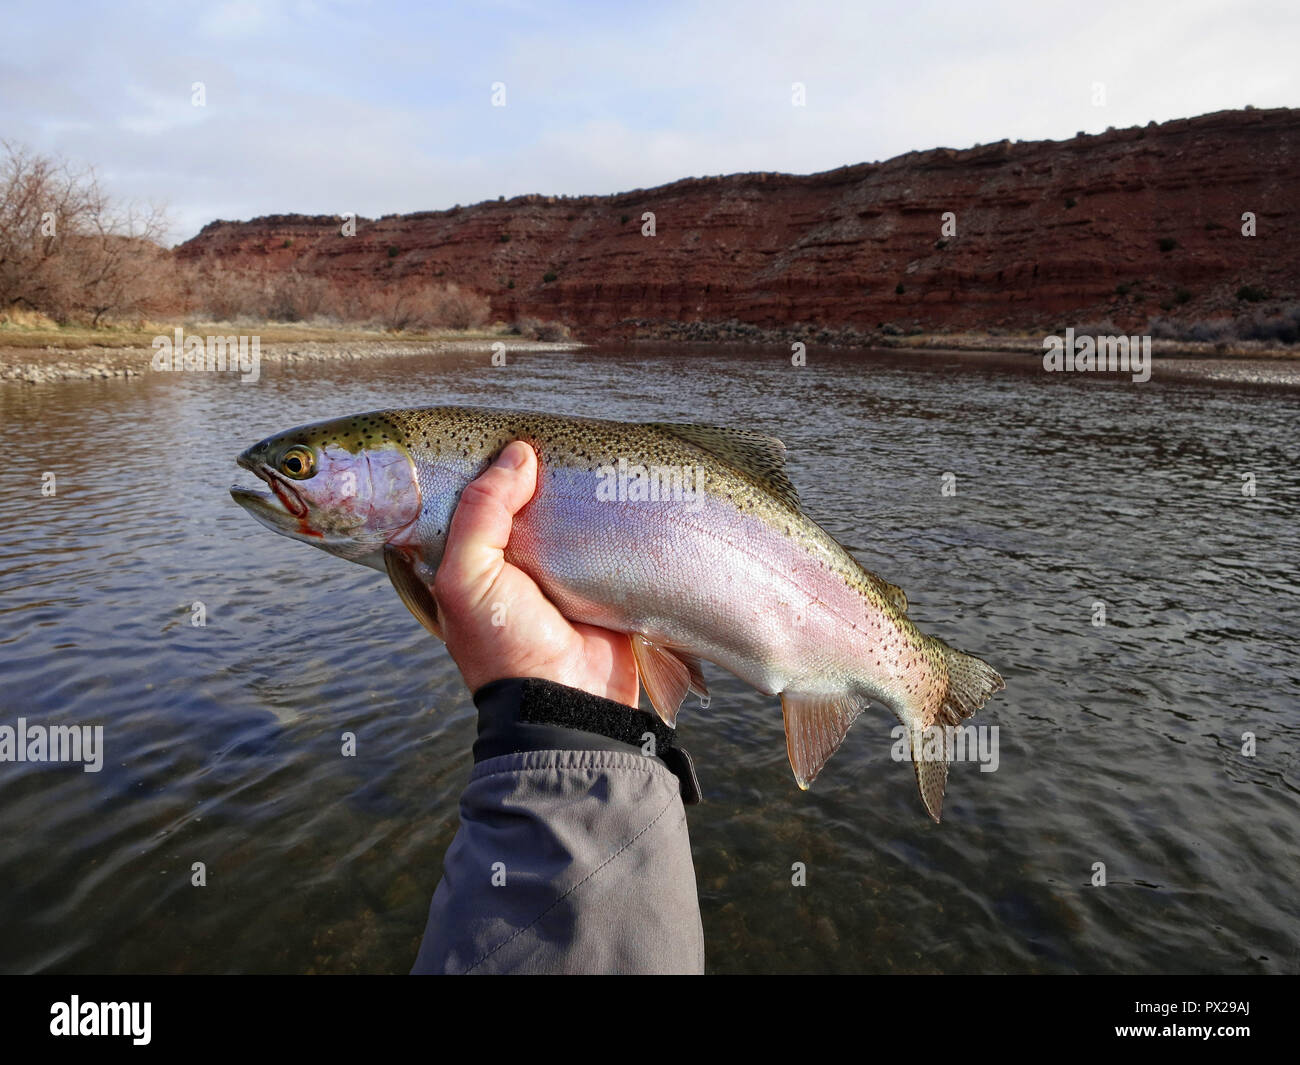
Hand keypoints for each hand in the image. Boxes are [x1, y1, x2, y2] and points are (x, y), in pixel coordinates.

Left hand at [433, 440, 640, 706]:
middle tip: (553, 431)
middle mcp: (510, 564)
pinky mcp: (600, 578)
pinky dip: (611, 512)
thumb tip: (518, 455)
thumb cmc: (505, 645)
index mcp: (468, 563)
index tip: (501, 429)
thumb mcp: (468, 578)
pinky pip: (604, 534)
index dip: (480, 466)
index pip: (468, 500)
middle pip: (520, 500)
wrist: (571, 701)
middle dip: (534, 471)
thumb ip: (480, 513)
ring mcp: (557, 570)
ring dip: (577, 488)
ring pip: (563, 513)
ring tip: (591, 449)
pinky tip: (619, 481)